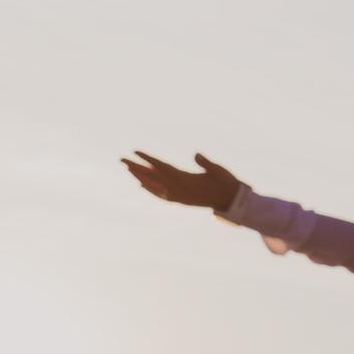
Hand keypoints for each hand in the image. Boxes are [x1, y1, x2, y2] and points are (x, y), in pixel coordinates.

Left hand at [123, 150, 243, 211]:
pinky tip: (142, 185)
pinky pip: (161, 195)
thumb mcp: (218, 170)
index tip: (135, 152)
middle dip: (137, 168)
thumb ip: (206, 164)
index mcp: (187, 181)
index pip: (163, 168)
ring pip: (155, 187)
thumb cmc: (226, 183)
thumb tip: (196, 155)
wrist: (231, 200)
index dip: (148, 160)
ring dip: (140, 178)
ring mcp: (179, 197)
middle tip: (122, 160)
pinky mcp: (181, 201)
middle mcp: (180, 190)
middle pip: (154, 177)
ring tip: (128, 169)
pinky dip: (150, 190)